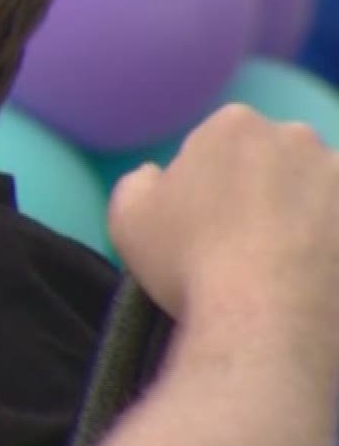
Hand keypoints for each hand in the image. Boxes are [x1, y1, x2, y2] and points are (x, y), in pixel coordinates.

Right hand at [109, 104, 338, 331]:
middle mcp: (296, 136)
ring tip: (286, 265)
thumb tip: (156, 175)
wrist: (266, 320)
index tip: (203, 223)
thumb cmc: (189, 262)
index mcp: (233, 126)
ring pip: (318, 189)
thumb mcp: (126, 219)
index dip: (208, 184)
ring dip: (304, 214)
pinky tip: (314, 274)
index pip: (219, 143)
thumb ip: (137, 182)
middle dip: (263, 189)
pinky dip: (331, 241)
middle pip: (274, 159)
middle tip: (244, 242)